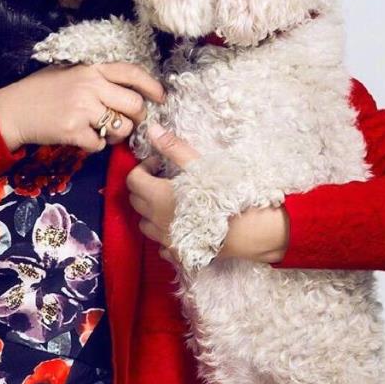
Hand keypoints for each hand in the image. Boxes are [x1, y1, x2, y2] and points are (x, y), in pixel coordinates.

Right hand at [0, 62, 164, 152]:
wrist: (12, 110)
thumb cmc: (39, 91)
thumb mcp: (68, 73)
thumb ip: (96, 77)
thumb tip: (128, 90)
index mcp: (90, 69)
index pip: (132, 73)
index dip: (152, 86)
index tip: (160, 98)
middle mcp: (90, 86)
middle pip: (134, 105)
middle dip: (137, 118)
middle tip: (127, 123)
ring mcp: (82, 108)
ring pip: (122, 127)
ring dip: (117, 136)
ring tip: (103, 133)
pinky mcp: (73, 130)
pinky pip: (100, 144)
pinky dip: (95, 146)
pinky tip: (82, 139)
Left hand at [127, 125, 289, 263]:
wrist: (251, 230)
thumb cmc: (225, 194)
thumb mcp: (199, 165)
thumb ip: (173, 148)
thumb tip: (151, 129)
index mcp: (157, 197)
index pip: (132, 180)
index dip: (143, 167)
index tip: (159, 164)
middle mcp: (156, 220)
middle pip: (135, 202)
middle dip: (145, 187)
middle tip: (164, 179)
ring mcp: (166, 240)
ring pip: (145, 224)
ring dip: (151, 211)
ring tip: (171, 201)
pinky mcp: (180, 254)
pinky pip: (161, 245)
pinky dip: (164, 234)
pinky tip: (179, 225)